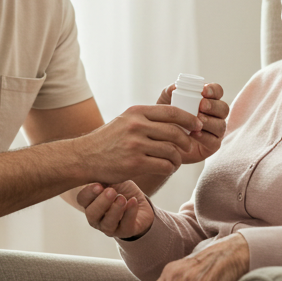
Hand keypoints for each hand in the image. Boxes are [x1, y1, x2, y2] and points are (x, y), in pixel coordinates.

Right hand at [76, 180, 154, 238]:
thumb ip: (103, 176)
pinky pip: (126, 225)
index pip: (82, 200)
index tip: (99, 185)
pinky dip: (130, 212)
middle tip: (111, 191)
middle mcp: (96, 217)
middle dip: (101, 202)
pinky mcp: (125, 232)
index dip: (89, 193)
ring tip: (122, 198)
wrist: (139, 202)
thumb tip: (96, 166)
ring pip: (108, 223)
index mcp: (90, 203)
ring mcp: (109, 227)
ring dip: (115, 210)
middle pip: (92, 214)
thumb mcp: (112, 179)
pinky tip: (133, 201)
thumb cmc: (121, 190)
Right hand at [77, 105, 198, 184]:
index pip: (171, 112)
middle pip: (175, 131)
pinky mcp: (134, 164)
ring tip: (175, 161)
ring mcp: (135, 145)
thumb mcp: (125, 121)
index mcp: (136, 112)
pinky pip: (164, 165)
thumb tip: (178, 120)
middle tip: (188, 147)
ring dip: (178, 158)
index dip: (189, 118)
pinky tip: (167, 168)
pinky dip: (170, 168)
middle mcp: (136, 126)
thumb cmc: (108, 140)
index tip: (196, 125)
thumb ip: (147, 119)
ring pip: (171, 150)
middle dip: (187, 140)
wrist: (84, 158)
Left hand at [157, 81, 228, 164]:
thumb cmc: (167, 118)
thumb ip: (170, 92)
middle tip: (201, 106)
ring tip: (197, 120)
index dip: (214, 90)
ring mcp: (215, 131)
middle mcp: (215, 115)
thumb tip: (176, 85)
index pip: (217, 92)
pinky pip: (215, 141)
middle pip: (224, 108)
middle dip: (213, 106)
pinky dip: (205, 137)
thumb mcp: (165, 103)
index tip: (203, 91)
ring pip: (221, 125)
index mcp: (207, 100)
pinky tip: (194, 133)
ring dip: (210, 121)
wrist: (161, 141)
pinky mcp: (212, 145)